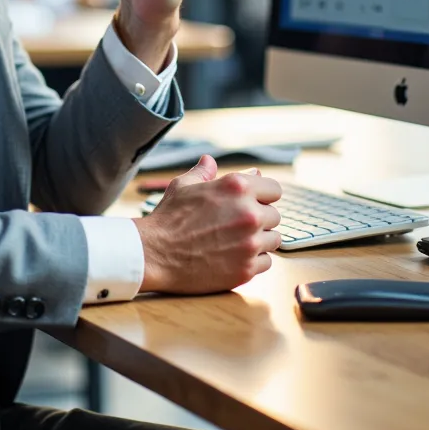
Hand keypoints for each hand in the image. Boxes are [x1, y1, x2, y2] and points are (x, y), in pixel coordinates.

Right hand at [135, 155, 281, 294]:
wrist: (154, 254)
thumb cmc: (167, 218)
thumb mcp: (183, 186)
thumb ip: (203, 172)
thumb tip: (210, 161)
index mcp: (237, 187)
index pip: (274, 189)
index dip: (262, 196)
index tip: (252, 204)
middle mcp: (249, 213)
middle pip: (275, 215)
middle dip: (259, 219)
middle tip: (236, 226)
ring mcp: (250, 243)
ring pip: (273, 239)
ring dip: (259, 241)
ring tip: (235, 242)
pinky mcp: (247, 269)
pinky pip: (266, 263)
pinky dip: (253, 261)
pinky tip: (233, 258)